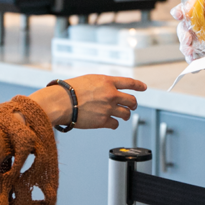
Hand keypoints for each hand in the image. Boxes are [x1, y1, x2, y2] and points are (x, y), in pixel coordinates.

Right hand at [29, 75, 145, 128]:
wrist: (61, 102)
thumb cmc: (70, 90)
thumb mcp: (89, 80)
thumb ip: (101, 85)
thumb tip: (108, 90)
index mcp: (107, 82)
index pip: (129, 82)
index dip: (138, 85)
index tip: (143, 88)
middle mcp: (111, 94)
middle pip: (132, 100)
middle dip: (133, 104)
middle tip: (132, 106)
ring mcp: (108, 108)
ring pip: (126, 114)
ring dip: (126, 115)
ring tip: (124, 116)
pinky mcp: (103, 121)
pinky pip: (115, 124)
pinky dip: (114, 124)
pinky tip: (112, 123)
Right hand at [170, 4, 204, 61]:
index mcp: (203, 14)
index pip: (187, 9)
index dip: (180, 11)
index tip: (178, 14)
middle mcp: (196, 26)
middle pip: (183, 27)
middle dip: (182, 33)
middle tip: (187, 38)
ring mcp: (195, 40)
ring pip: (185, 42)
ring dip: (185, 47)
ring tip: (190, 51)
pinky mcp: (198, 54)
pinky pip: (191, 57)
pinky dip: (190, 59)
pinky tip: (192, 61)